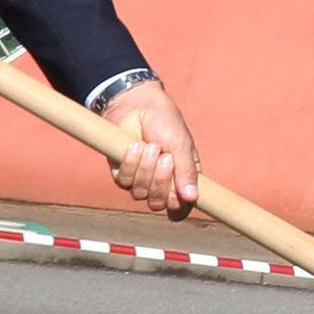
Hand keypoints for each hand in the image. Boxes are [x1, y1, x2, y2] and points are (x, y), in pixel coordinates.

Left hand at [98, 79, 201, 214]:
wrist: (137, 104)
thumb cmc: (165, 122)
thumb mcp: (181, 144)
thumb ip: (187, 171)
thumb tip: (192, 198)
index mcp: (181, 178)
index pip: (180, 208)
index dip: (179, 208)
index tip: (178, 196)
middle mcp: (160, 183)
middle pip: (158, 203)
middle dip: (161, 182)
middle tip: (166, 157)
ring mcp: (139, 179)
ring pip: (140, 193)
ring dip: (146, 169)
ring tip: (151, 146)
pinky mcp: (121, 173)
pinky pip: (124, 181)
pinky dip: (131, 163)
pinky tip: (135, 145)